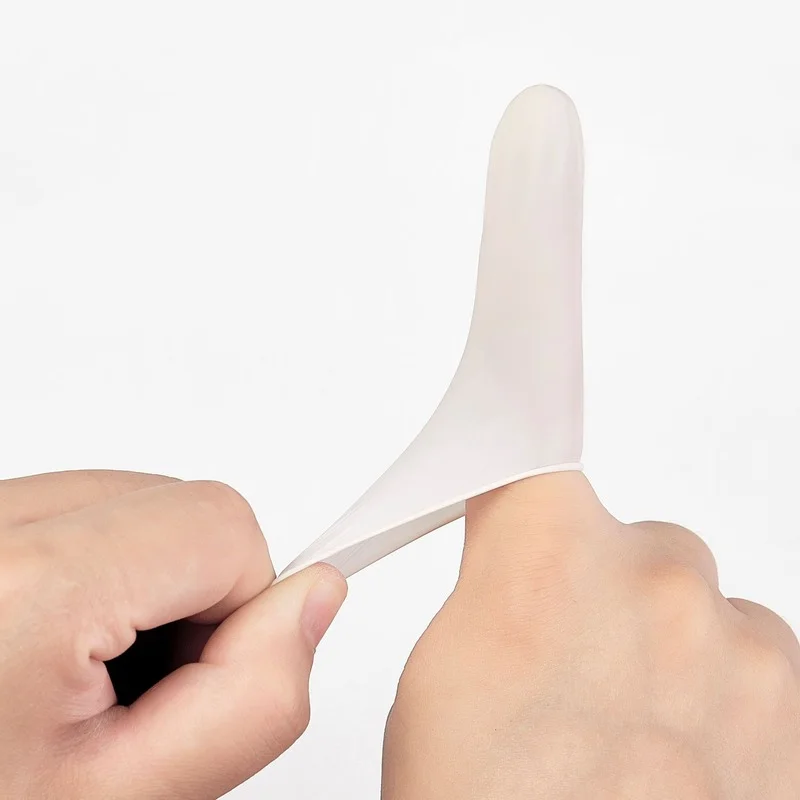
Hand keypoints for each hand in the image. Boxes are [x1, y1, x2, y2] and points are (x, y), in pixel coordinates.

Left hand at [0, 470, 346, 798]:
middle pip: (175, 502)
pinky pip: (72, 507)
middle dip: (188, 593)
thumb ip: (251, 699)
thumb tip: (316, 598)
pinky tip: (43, 642)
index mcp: (23, 586)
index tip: (195, 676)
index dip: (240, 604)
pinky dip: (88, 568)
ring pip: (127, 501)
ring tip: (72, 672)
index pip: (223, 522)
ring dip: (135, 582)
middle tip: (123, 691)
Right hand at [383, 472, 799, 798]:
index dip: (536, 477)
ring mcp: (746, 648)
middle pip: (634, 541)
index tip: (536, 456)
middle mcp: (659, 584)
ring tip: (630, 737)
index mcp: (545, 561)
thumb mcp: (443, 680)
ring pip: (700, 608)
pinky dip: (724, 700)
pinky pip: (756, 664)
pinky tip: (681, 764)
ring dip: (669, 649)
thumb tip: (519, 549)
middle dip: (604, 589)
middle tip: (571, 671)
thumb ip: (494, 584)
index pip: (539, 452)